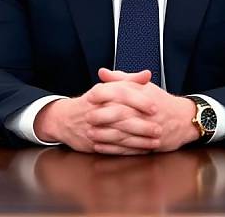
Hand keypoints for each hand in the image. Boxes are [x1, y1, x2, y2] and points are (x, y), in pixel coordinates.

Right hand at [33, 70, 158, 154]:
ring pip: (119, 135)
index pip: (122, 94)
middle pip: (122, 117)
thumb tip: (146, 74)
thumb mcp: (107, 87)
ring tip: (155, 141)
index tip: (154, 106)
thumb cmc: (91, 101)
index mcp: (100, 93)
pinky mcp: (93, 143)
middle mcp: (96, 109)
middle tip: (159, 128)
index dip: (139, 100)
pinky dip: (130, 150)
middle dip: (142, 124)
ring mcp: (94, 128)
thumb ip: (129, 80)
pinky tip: (143, 149)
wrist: (65, 119)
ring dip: (139, 140)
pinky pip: (114, 148)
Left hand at [87, 69, 198, 152]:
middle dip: (102, 116)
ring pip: (124, 133)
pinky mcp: (148, 144)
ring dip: (105, 134)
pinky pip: (129, 148)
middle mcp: (145, 112)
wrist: (183, 119)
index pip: (121, 92)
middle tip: (87, 117)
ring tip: (90, 133)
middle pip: (121, 113)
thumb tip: (102, 72)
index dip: (104, 94)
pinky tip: (100, 146)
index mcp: (143, 95)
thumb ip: (121, 78)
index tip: (90, 96)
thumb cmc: (160, 101)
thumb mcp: (143, 86)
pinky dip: (113, 148)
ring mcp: (147, 129)